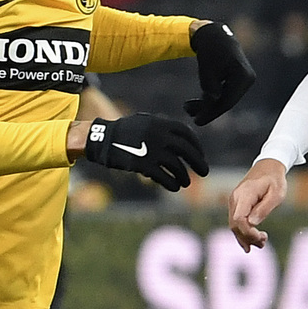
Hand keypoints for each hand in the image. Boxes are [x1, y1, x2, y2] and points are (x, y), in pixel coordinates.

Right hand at [84, 113, 208, 191]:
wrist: (103, 139)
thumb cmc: (126, 131)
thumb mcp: (146, 122)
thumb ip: (164, 129)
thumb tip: (184, 142)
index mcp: (161, 122)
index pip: (187, 133)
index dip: (196, 146)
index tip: (200, 155)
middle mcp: (159, 135)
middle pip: (186, 150)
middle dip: (197, 162)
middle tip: (205, 172)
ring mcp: (152, 149)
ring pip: (176, 166)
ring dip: (184, 176)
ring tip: (186, 182)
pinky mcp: (143, 164)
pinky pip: (163, 176)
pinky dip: (171, 183)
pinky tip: (174, 187)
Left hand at [184, 21, 255, 125]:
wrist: (214, 34)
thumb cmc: (210, 51)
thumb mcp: (207, 72)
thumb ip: (210, 90)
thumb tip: (212, 106)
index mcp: (243, 76)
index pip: (228, 101)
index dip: (211, 113)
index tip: (197, 121)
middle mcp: (248, 79)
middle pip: (227, 101)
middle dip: (208, 109)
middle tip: (190, 115)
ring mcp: (244, 79)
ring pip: (225, 97)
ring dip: (207, 104)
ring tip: (188, 107)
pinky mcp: (238, 78)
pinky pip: (225, 91)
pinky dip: (212, 96)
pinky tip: (197, 102)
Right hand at [228, 159, 286, 251]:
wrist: (268, 166)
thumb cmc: (274, 179)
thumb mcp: (277, 193)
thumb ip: (264, 208)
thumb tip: (252, 223)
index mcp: (245, 194)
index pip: (239, 219)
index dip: (247, 232)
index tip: (261, 237)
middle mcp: (235, 198)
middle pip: (235, 225)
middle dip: (248, 237)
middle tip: (263, 243)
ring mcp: (234, 201)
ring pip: (234, 225)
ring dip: (246, 237)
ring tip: (261, 243)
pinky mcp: (237, 204)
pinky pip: (236, 221)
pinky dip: (243, 232)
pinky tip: (251, 241)